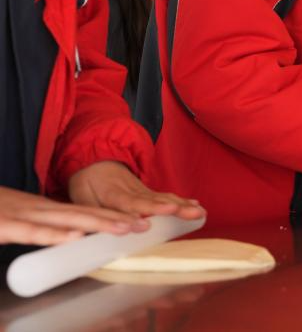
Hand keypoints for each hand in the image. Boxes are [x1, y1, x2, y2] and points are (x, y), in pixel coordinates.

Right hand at [0, 186, 145, 244]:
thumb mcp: (17, 218)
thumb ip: (39, 225)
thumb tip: (64, 234)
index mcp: (40, 208)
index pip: (80, 213)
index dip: (108, 217)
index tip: (134, 223)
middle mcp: (36, 209)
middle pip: (81, 214)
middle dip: (113, 220)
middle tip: (143, 226)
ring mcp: (21, 215)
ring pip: (64, 220)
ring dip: (95, 224)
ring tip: (123, 228)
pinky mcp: (4, 227)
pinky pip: (31, 231)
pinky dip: (53, 234)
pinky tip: (73, 238)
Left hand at [68, 161, 204, 224]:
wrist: (96, 159)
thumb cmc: (87, 182)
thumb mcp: (80, 197)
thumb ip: (91, 214)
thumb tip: (91, 236)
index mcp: (112, 194)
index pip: (126, 204)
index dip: (136, 214)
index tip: (146, 225)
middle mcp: (133, 191)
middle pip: (154, 201)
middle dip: (173, 209)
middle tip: (191, 213)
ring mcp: (143, 190)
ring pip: (164, 198)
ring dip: (183, 206)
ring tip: (199, 212)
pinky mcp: (149, 192)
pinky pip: (167, 197)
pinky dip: (182, 201)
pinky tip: (196, 205)